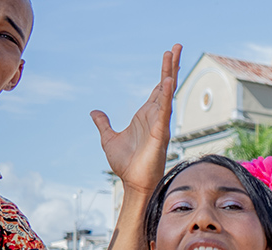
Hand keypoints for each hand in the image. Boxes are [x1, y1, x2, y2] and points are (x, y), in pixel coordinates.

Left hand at [94, 44, 180, 193]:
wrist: (133, 182)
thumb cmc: (126, 164)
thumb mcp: (108, 138)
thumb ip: (103, 124)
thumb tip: (94, 112)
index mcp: (146, 115)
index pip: (157, 88)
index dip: (164, 72)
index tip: (169, 55)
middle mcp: (156, 116)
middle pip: (166, 85)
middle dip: (171, 65)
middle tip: (177, 46)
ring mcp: (160, 123)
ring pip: (167, 93)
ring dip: (170, 73)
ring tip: (174, 54)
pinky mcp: (160, 133)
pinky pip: (164, 111)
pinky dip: (166, 96)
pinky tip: (168, 82)